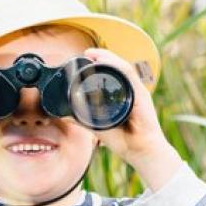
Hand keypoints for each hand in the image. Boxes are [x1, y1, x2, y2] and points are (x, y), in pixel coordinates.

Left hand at [83, 47, 181, 189]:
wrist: (141, 153)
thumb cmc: (124, 140)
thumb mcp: (97, 126)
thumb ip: (82, 118)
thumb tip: (63, 113)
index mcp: (124, 95)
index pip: (114, 72)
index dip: (101, 62)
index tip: (85, 56)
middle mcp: (132, 90)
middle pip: (118, 66)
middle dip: (103, 56)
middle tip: (86, 52)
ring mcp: (138, 92)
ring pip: (123, 67)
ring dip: (108, 57)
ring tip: (93, 53)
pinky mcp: (141, 96)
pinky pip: (129, 76)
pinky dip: (117, 66)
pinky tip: (106, 62)